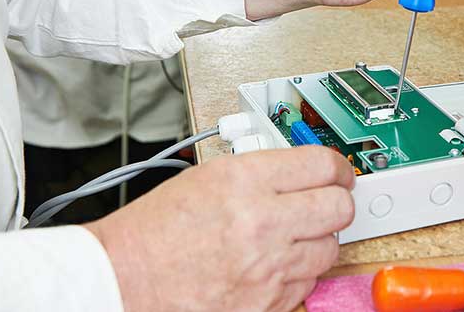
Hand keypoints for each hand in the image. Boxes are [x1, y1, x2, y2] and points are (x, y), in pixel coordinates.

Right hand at [85, 146, 355, 311]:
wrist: (123, 279)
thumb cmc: (152, 232)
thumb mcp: (205, 178)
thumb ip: (258, 172)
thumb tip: (300, 173)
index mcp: (244, 181)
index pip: (322, 164)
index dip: (339, 168)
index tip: (340, 173)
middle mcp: (262, 221)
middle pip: (339, 206)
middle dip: (337, 202)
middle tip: (326, 202)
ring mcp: (268, 267)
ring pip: (330, 248)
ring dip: (317, 241)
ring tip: (292, 238)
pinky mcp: (268, 303)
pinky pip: (307, 284)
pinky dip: (297, 275)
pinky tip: (274, 266)